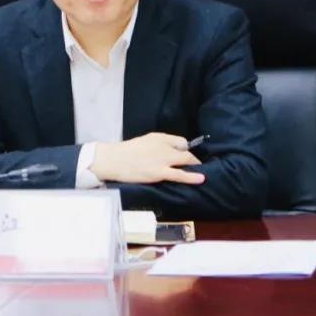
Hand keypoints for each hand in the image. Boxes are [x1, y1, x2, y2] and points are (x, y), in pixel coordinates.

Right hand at [89, 133, 204, 184]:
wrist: (113, 160)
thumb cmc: (125, 152)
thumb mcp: (144, 141)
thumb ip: (158, 144)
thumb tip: (171, 151)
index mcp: (159, 137)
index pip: (181, 141)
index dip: (186, 149)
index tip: (188, 156)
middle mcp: (163, 146)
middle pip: (186, 151)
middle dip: (194, 159)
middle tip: (198, 167)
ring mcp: (162, 160)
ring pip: (186, 161)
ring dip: (195, 166)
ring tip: (202, 172)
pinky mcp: (159, 173)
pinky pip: (180, 175)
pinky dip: (192, 176)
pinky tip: (201, 178)